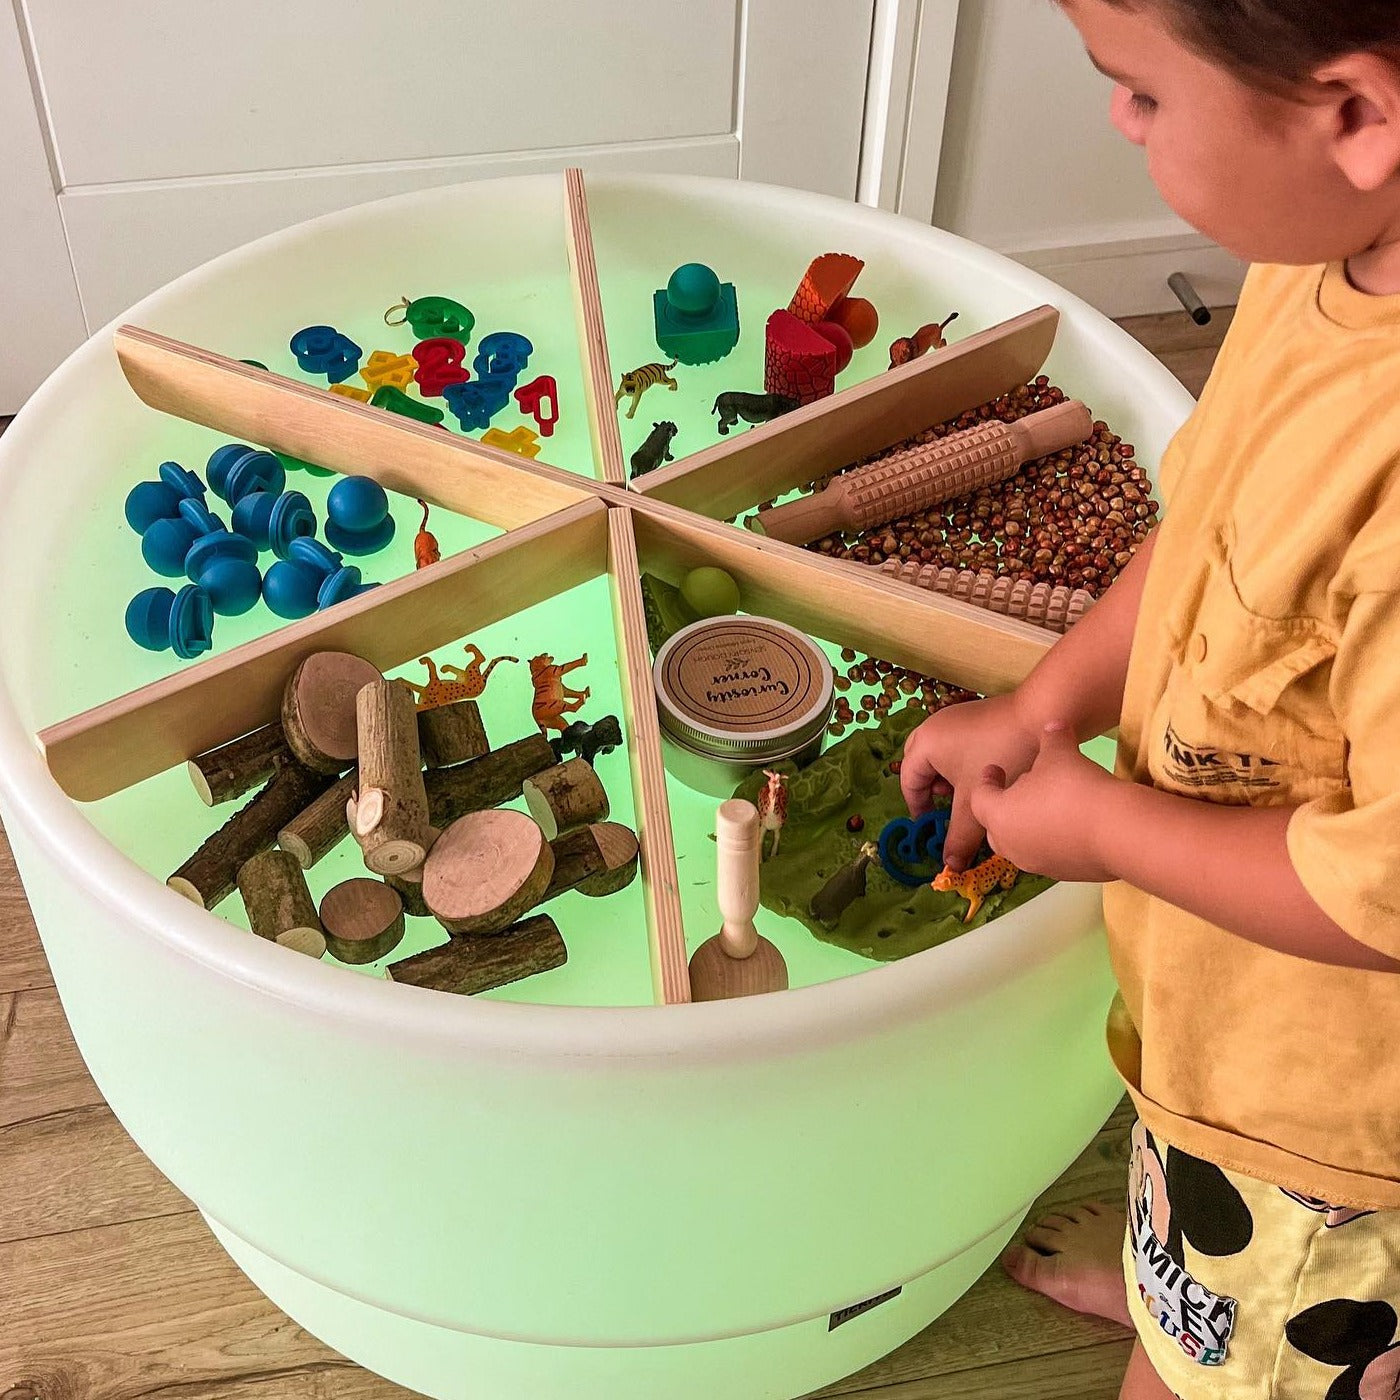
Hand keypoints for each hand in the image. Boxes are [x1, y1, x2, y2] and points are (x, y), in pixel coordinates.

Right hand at [900, 694, 1043, 870]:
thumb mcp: (977, 803)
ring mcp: (954, 717)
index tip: (931, 826)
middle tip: (942, 807)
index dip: (918, 808)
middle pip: (918, 763)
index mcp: (925, 744)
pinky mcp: (975, 715)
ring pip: (939, 753)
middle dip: (928, 789)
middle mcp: (933, 726)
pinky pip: (956, 744)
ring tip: (966, 794)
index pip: (908, 781)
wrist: (1042, 714)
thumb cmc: (1003, 756)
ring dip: (946, 776)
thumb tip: (949, 867)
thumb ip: (960, 837)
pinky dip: (962, 763)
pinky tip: (984, 776)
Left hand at [967, 722, 1116, 881]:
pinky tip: (1072, 825)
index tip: (995, 769)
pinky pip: (1049, 855)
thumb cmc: (1073, 788)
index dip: (986, 781)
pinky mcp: (1063, 875)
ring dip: (1028, 826)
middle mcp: (1011, 845)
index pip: (980, 799)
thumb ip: (1052, 737)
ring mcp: (1037, 864)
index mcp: (999, 815)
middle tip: (1017, 790)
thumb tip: (1053, 725)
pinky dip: (1053, 840)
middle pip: (995, 826)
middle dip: (1003, 808)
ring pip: (1022, 844)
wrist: (1117, 832)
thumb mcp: (1060, 753)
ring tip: (1046, 806)